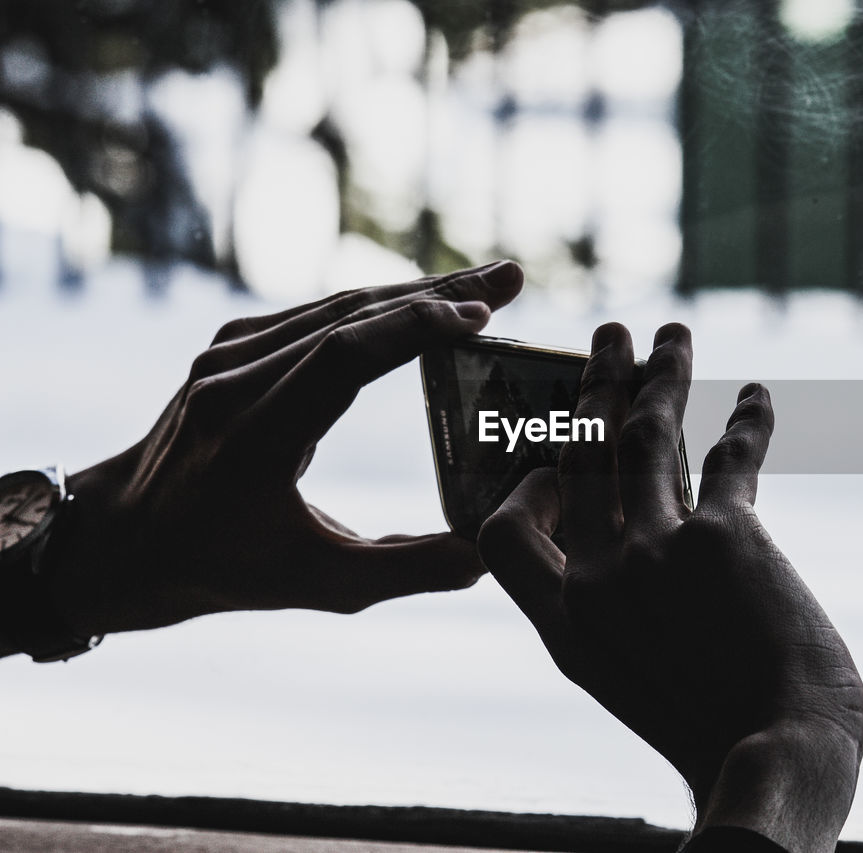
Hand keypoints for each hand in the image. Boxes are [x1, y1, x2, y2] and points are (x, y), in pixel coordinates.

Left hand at [49, 260, 522, 636]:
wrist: (121, 539)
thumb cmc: (219, 567)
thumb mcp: (318, 586)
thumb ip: (406, 570)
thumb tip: (486, 555)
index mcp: (255, 433)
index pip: (346, 353)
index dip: (418, 328)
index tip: (485, 316)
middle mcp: (237, 378)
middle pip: (351, 312)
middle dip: (440, 291)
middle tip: (514, 278)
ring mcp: (229, 353)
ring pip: (338, 304)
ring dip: (416, 292)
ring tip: (487, 286)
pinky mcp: (232, 347)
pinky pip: (317, 313)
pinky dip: (379, 306)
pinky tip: (423, 304)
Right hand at [478, 323, 862, 852]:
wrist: (777, 755)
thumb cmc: (712, 728)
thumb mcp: (628, 680)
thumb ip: (613, 610)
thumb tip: (627, 549)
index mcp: (566, 622)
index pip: (503, 534)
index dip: (528, 489)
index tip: (560, 464)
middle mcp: (598, 577)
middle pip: (581, 453)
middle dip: (595, 383)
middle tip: (608, 335)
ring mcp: (655, 550)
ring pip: (645, 433)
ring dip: (663, 374)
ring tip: (675, 333)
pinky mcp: (725, 536)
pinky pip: (732, 456)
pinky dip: (749, 422)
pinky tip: (757, 398)